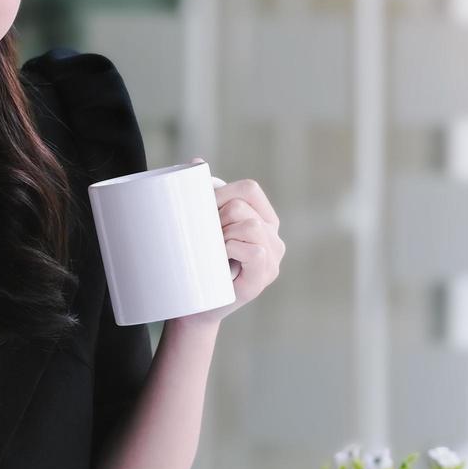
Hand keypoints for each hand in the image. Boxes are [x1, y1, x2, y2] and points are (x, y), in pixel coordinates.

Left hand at [172, 157, 284, 326]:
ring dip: (222, 236)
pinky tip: (222, 261)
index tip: (203, 212)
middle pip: (243, 205)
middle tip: (205, 238)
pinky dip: (233, 251)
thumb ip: (203, 195)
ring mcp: (273, 257)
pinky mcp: (266, 276)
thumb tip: (195, 161)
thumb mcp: (202, 226)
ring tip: (213, 251)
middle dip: (216, 216)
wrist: (194, 307)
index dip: (222, 193)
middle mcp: (273, 236)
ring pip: (249, 225)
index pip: (249, 188)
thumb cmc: (199, 265)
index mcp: (262, 218)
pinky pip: (255, 251)